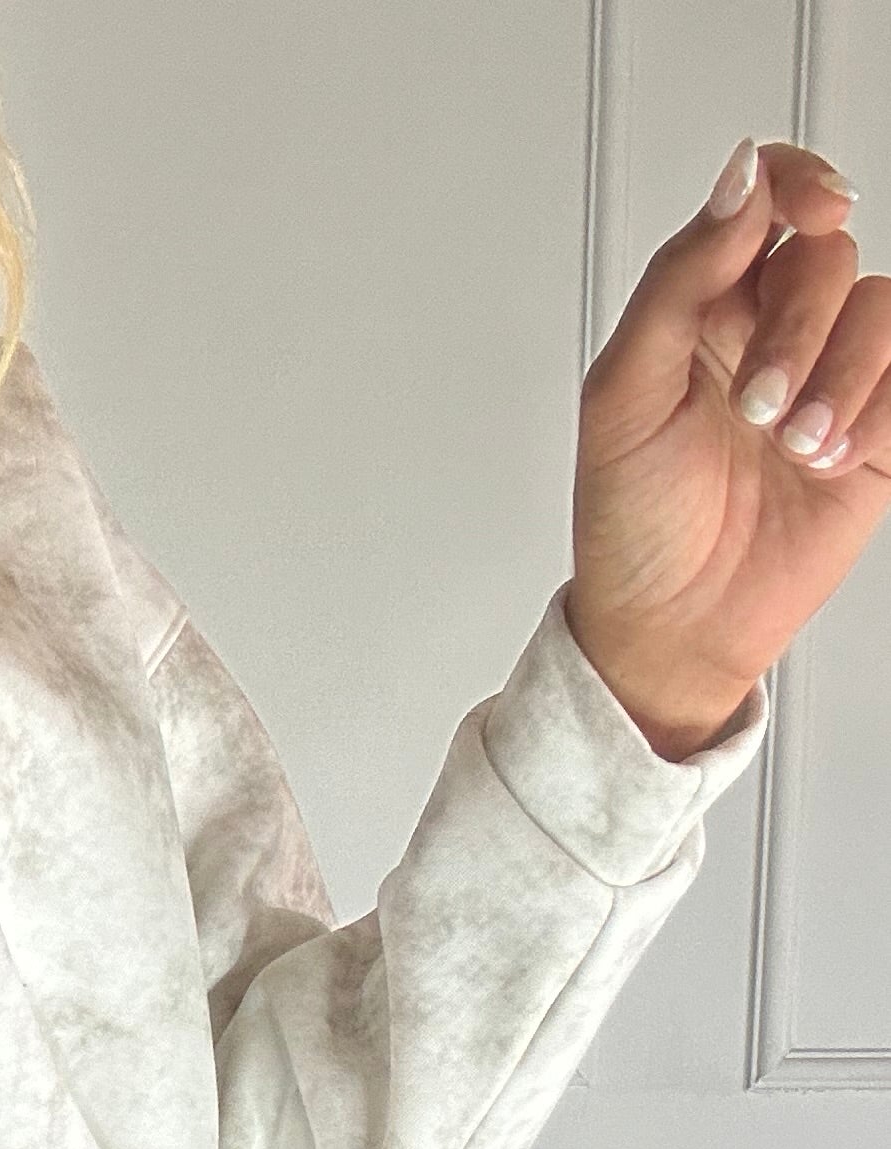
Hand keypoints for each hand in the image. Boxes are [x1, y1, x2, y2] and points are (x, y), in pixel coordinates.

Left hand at [567, 136, 887, 756]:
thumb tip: (741, 176)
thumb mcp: (624, 396)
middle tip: (758, 410)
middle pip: (827, 259)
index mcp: (702, 309)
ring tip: (793, 449)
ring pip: (880, 311)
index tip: (817, 208)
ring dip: (840, 378)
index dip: (797, 183)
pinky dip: (875, 413)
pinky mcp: (875, 432)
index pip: (763, 200)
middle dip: (800, 330)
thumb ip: (679, 278)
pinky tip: (829, 462)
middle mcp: (770, 331)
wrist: (671, 630)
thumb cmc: (632, 524)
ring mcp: (828, 378)